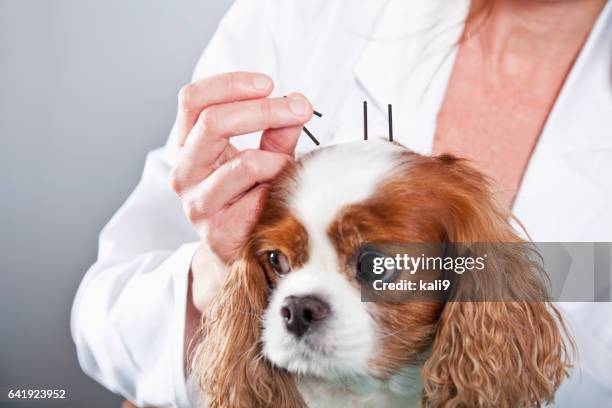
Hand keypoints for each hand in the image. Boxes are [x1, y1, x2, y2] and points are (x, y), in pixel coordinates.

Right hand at [169, 72, 312, 310]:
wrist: (237, 251)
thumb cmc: (247, 196)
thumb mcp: (259, 155)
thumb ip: (276, 130)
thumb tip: (298, 103)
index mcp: (187, 146)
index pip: (193, 100)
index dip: (230, 84)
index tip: (268, 83)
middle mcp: (183, 172)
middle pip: (212, 122)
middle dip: (264, 110)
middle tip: (299, 108)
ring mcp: (197, 203)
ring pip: (244, 162)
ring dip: (278, 160)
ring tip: (288, 168)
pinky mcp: (217, 231)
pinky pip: (259, 198)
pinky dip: (279, 190)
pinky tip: (283, 195)